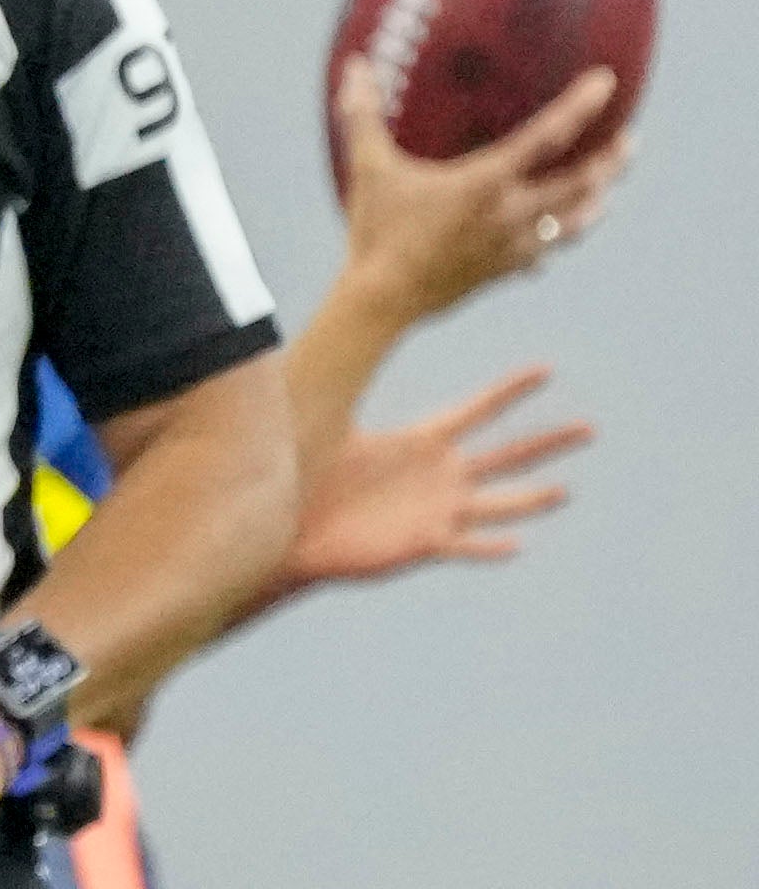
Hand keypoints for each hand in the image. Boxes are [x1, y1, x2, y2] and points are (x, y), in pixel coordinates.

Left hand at [282, 364, 592, 590]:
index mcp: (422, 442)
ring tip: (564, 491)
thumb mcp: (329, 428)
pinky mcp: (426, 543)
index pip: (476, 410)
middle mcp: (442, 475)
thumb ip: (335, 388)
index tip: (546, 369)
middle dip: (548, 441)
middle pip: (506, 454)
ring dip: (530, 499)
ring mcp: (439, 510)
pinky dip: (488, 546)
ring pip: (498, 504)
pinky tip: (515, 545)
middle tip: (591, 428)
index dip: (509, 391)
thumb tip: (323, 342)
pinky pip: (464, 546)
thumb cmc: (311, 477)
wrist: (296, 529)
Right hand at [331, 62, 630, 322]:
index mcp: (487, 181)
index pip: (549, 136)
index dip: (581, 105)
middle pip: (581, 183)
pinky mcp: (503, 271)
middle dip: (611, 161)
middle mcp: (512, 211)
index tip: (606, 82)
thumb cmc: (376, 230)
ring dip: (595, 203)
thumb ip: (362, 116)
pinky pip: (543, 254)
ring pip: (573, 223)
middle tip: (628, 141)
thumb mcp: (368, 168)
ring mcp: (513, 245)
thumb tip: (353, 68)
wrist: (383, 299)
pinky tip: (552, 242)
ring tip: (605, 192)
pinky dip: (554, 242)